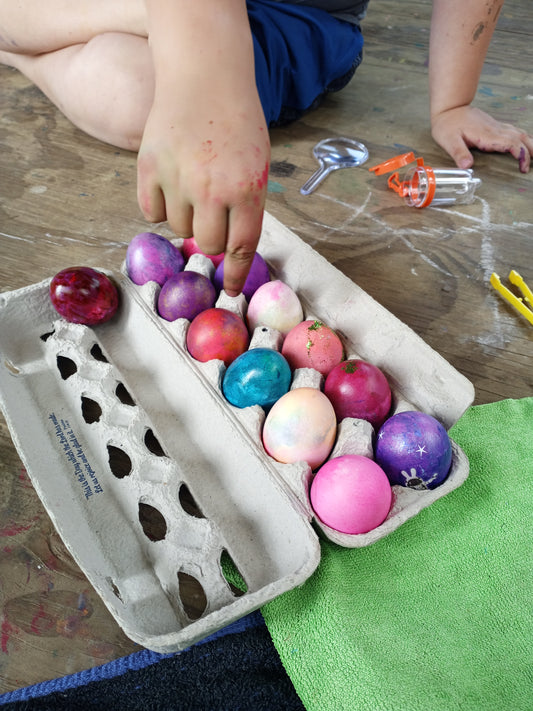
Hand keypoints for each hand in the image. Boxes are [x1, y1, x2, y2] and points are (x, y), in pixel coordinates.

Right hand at [136, 28, 269, 295]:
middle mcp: (211, 190)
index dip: (234, 274)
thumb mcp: (257, 166)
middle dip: (210, 237)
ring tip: (191, 186)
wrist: (204, 76)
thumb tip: (228, 248)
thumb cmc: (238, 121)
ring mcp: (177, 179)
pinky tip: (169, 184)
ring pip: (178, 228)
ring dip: (186, 217)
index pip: (240, 248)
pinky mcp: (148, 169)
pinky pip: (150, 212)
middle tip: (211, 214)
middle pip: (206, 243)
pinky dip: (159, 206)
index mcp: (247, 190)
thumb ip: (246, 207)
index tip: (228, 291)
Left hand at [431, 105, 532, 172]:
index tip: (523, 167)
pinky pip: (513, 130)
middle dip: (529, 151)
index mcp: (486, 135)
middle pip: (520, 138)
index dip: (521, 155)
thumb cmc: (447, 125)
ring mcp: (495, 126)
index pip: (511, 144)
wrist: (449, 107)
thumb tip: (467, 166)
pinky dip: (522, 138)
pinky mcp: (494, 125)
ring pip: (519, 133)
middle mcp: (495, 129)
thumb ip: (459, 153)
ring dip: (529, 143)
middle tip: (530, 166)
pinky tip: (524, 142)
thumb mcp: (449, 141)